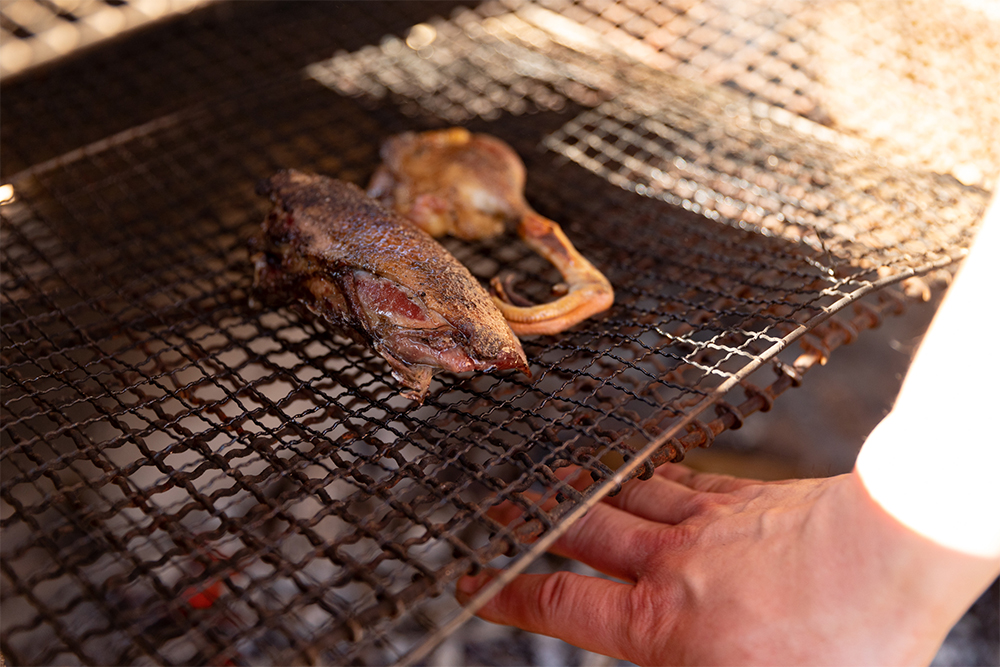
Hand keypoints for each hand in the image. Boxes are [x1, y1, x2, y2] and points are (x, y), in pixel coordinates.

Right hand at [456, 464, 997, 665]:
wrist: (890, 558)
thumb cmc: (838, 646)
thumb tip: (664, 657)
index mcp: (660, 624)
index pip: (561, 604)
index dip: (507, 594)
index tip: (474, 582)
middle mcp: (670, 564)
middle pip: (580, 533)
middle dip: (530, 520)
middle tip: (494, 507)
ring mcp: (706, 521)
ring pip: (623, 497)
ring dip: (582, 487)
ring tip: (551, 475)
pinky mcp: (745, 495)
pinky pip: (680, 477)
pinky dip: (649, 474)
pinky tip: (643, 471)